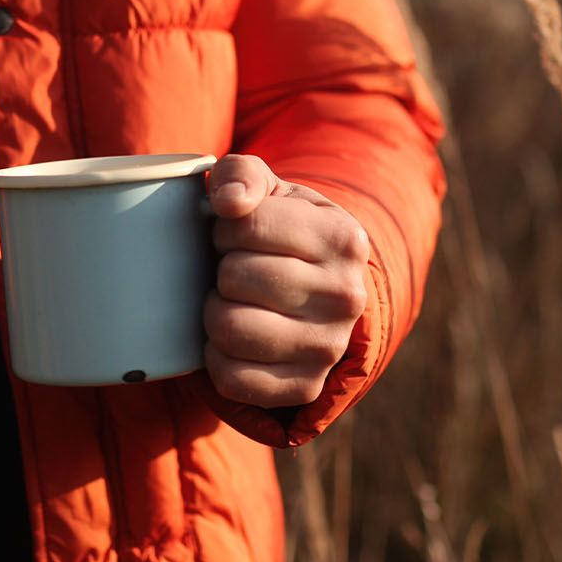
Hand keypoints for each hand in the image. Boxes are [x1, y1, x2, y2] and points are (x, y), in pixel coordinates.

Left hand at [205, 154, 368, 408]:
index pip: (246, 225)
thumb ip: (243, 174)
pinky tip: (232, 340)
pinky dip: (216, 358)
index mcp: (344, 239)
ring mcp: (329, 347)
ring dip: (215, 312)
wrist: (318, 290)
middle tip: (235, 271)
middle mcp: (346, 296)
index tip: (238, 235)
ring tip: (232, 302)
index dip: (225, 229)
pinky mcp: (306, 387)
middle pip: (235, 277)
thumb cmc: (283, 232)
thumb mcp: (271, 191)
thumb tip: (228, 201)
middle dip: (221, 270)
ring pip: (229, 329)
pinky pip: (231, 378)